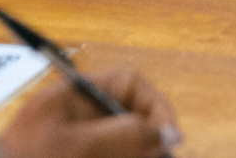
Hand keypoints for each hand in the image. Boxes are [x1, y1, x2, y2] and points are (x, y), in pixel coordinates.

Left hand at [0, 69, 181, 157]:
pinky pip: (100, 153)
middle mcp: (70, 118)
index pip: (128, 85)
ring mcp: (66, 145)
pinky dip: (116, 156)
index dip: (155, 108)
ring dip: (134, 153)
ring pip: (116, 145)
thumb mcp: (77, 148)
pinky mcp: (64, 154)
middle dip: (147, 142)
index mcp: (69, 99)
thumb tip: (164, 135)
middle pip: (126, 119)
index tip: (171, 140)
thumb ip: (124, 136)